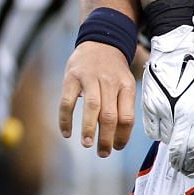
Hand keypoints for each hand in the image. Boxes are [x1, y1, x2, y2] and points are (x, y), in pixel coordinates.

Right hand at [59, 41, 135, 157]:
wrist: (100, 41)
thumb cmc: (113, 70)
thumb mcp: (126, 83)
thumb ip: (125, 105)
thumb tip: (120, 136)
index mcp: (126, 87)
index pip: (127, 117)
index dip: (123, 136)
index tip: (117, 148)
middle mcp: (110, 83)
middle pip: (110, 115)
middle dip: (106, 138)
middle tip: (103, 153)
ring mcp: (90, 79)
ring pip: (92, 107)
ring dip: (89, 129)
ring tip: (88, 145)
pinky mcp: (72, 77)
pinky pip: (67, 101)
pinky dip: (66, 119)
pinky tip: (67, 132)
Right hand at [140, 26, 193, 174]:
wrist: (182, 44)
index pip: (191, 149)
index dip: (190, 164)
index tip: (190, 170)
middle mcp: (176, 114)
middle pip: (176, 148)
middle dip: (180, 160)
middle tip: (183, 166)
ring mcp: (161, 108)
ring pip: (163, 137)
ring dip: (171, 139)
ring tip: (178, 136)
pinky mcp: (149, 101)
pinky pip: (152, 126)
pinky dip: (159, 128)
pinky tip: (167, 124)